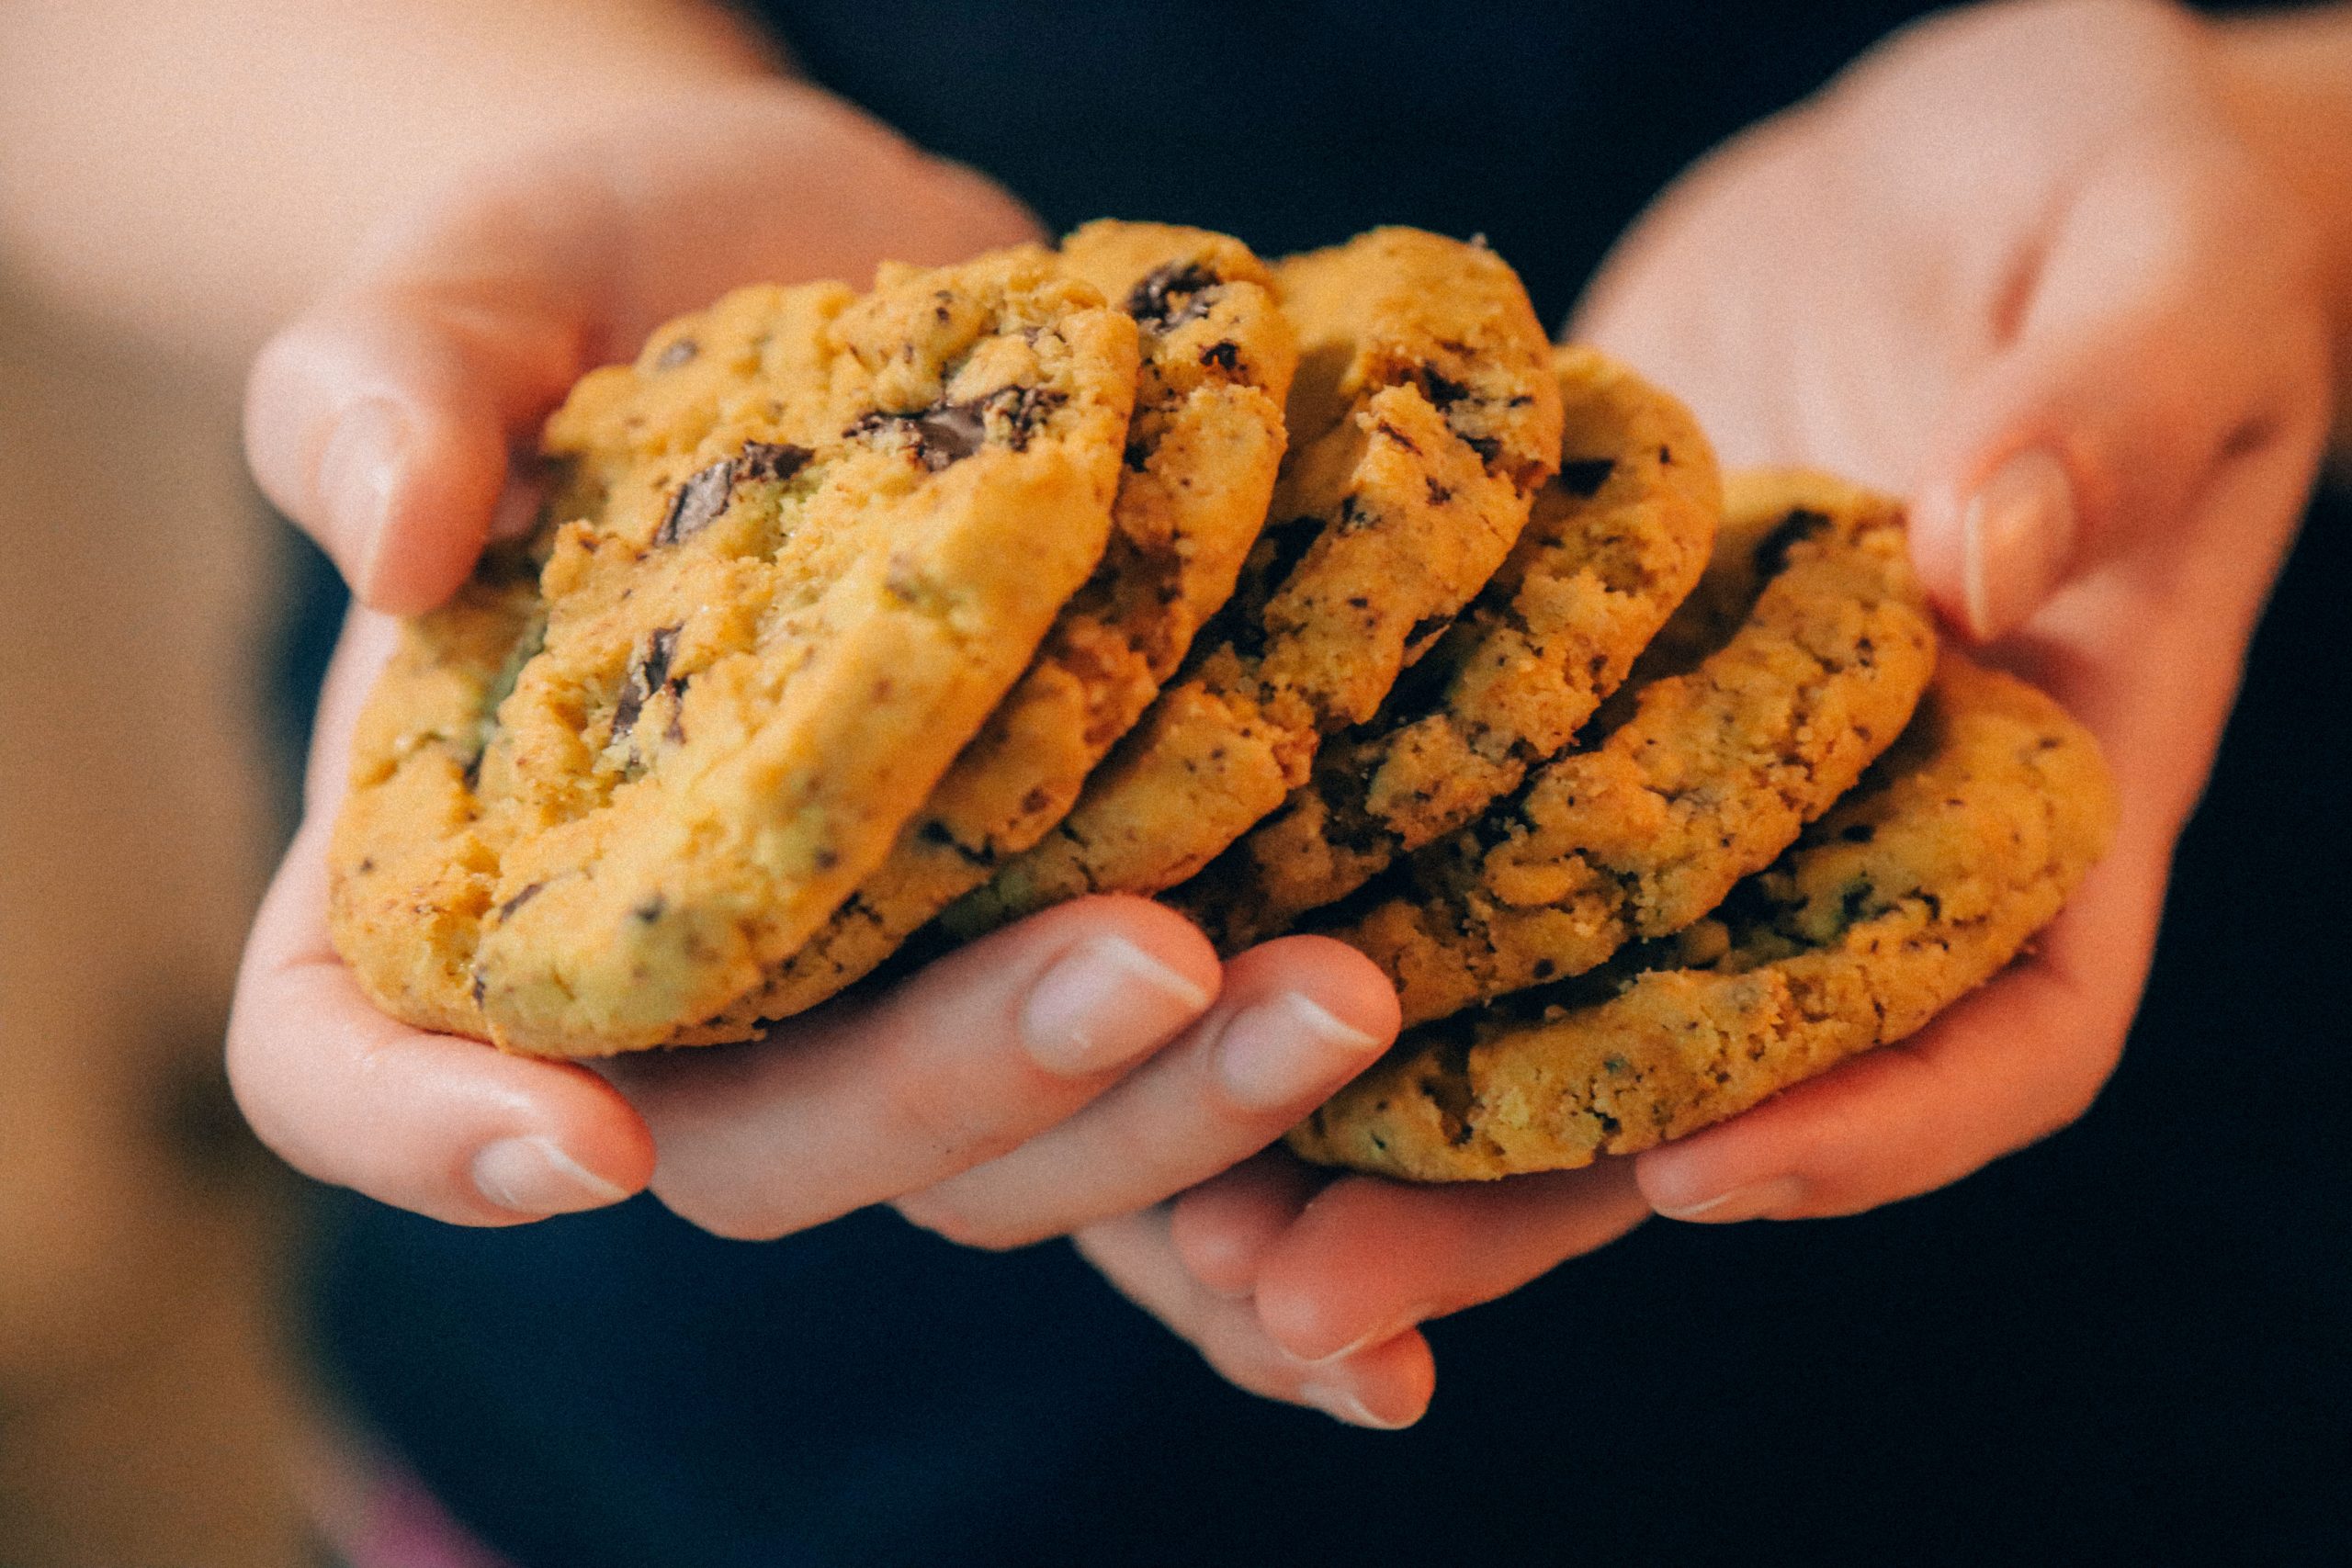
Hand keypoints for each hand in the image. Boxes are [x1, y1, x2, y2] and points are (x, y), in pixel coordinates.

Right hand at [230, 82, 1404, 1230]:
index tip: (583, 1143)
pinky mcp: (1056, 950)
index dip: (434, 1135)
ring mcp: (884, 995)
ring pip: (995, 1157)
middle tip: (1156, 962)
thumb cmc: (615, 278)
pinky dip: (1263, 1170)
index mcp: (460, 871)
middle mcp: (677, 987)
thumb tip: (387, 526)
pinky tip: (1397, 1183)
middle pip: (763, 1148)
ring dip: (1168, 1120)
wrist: (844, 279)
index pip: (353, 1058)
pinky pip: (1150, 1110)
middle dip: (956, 1087)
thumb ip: (392, 375)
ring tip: (1341, 991)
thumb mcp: (486, 275)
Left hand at [1077, 0, 2336, 1426]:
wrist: (1973, 172)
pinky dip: (1306, 912)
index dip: (1866, 1122)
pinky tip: (1144, 971)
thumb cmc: (2133, 198)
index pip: (2005, 1024)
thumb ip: (2104, 414)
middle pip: (1698, 1082)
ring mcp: (1683, 775)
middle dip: (1508, 1203)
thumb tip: (1991, 549)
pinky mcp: (1546, 690)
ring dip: (1356, 1118)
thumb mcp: (2167, 265)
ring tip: (1180, 1216)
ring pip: (1526, 999)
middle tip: (1303, 1296)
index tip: (1692, 1169)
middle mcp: (1846, 826)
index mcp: (2047, 786)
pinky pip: (1428, 833)